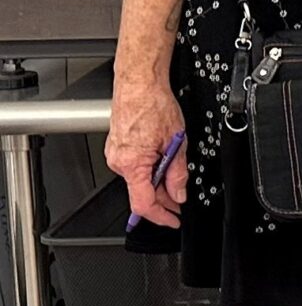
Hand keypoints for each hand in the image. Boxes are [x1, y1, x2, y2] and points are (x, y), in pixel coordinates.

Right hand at [107, 84, 189, 229]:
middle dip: (163, 199)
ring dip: (157, 181)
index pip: (143, 204)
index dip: (160, 216)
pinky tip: (162, 162)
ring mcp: (115, 154)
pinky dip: (149, 170)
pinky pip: (134, 167)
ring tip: (174, 173)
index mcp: (131, 164)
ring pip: (139, 179)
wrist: (138, 84)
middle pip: (142, 192)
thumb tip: (179, 194)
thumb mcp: (176, 142)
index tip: (173, 221)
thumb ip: (177, 173)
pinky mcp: (117, 147)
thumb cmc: (153, 105)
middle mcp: (118, 162)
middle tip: (181, 200)